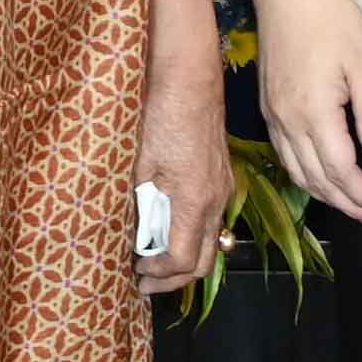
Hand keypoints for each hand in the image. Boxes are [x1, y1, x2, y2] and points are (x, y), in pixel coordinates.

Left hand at [138, 78, 230, 296]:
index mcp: (194, 202)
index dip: (160, 275)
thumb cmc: (161, 118)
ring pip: (212, 243)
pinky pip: (213, 221)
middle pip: (205, 262)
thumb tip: (138, 236)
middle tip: (147, 281)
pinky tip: (171, 229)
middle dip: (175, 279)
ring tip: (156, 259)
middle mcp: (216, 201)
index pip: (183, 260)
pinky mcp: (223, 178)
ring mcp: (224, 190)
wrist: (190, 80)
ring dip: (185, 259)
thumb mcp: (142, 166)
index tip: (138, 272)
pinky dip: (193, 236)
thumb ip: (144, 206)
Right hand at [240, 0, 361, 229]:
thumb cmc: (330, 18)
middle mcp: (288, 120)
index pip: (340, 170)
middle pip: (317, 179)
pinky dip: (304, 175)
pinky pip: (284, 154)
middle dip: (347, 205)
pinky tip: (320, 176)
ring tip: (351, 207)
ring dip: (325, 195)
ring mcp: (274, 114)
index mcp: (314, 112)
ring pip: (297, 171)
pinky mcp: (268, 105)